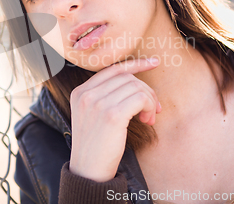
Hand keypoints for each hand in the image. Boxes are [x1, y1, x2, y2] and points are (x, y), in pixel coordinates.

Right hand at [69, 58, 160, 181]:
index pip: (112, 69)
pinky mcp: (112, 115)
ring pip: (135, 86)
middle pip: (126, 77)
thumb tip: (136, 83)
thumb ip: (104, 96)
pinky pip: (140, 98)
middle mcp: (87, 94)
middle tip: (153, 108)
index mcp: (80, 92)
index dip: (135, 64)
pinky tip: (146, 120)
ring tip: (148, 117)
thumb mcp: (91, 115)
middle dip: (145, 90)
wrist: (88, 171)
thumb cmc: (95, 145)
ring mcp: (98, 103)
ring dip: (148, 100)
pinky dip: (148, 106)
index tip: (153, 62)